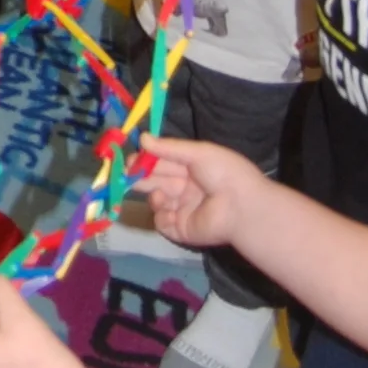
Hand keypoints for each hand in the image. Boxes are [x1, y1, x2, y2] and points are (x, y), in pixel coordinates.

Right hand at [142, 137, 263, 253]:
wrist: (241, 207)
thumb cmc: (223, 173)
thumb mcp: (198, 152)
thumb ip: (168, 148)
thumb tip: (142, 138)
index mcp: (191, 169)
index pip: (163, 163)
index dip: (146, 161)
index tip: (130, 159)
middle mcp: (186, 189)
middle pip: (156, 182)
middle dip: (141, 177)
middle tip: (126, 173)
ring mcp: (183, 210)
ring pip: (156, 201)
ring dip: (154, 195)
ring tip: (162, 194)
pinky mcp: (181, 230)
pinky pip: (162, 222)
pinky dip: (161, 215)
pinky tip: (169, 209)